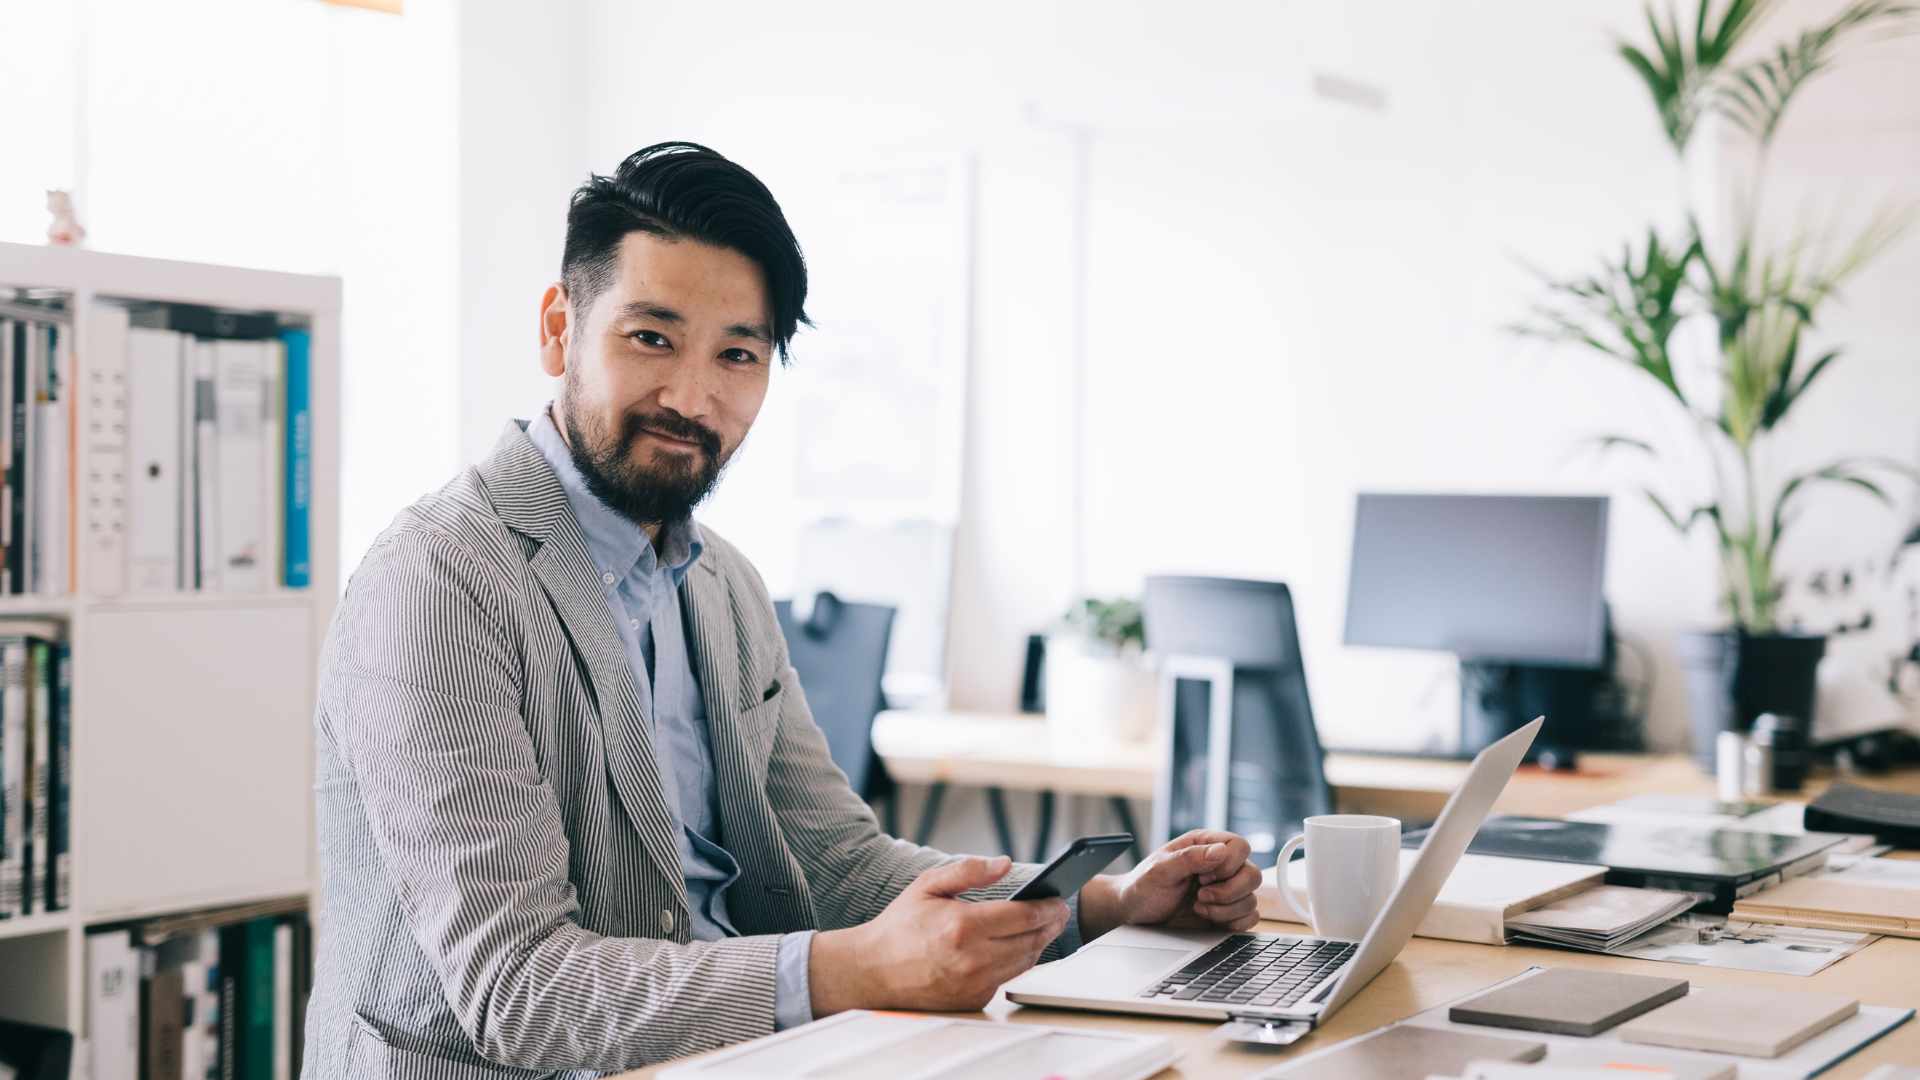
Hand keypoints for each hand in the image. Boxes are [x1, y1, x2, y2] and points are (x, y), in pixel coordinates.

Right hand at [809, 855, 1071, 1015]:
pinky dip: (1015, 962)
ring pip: (1025, 963)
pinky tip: (1015, 947)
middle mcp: (972, 959)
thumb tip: (1004, 863)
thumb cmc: (900, 926)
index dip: (1049, 907)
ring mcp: (974, 984)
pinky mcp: (973, 1000)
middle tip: (1058, 912)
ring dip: (1038, 944)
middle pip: (1033, 941)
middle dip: (1051, 924)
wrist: (872, 971)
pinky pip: (1007, 979)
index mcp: (963, 926)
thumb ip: (968, 870)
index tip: (1059, 899)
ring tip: (1042, 927)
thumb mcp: (927, 885)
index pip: (1025, 917)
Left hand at [1079, 830, 1261, 939]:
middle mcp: (1220, 866)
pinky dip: (1235, 922)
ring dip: (1226, 909)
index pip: (1240, 846)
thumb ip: (1189, 858)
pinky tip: (1212, 919)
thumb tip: (1221, 851)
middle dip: (1228, 891)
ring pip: (1252, 898)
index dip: (1227, 865)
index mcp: (1205, 845)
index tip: (1202, 877)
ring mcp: (1226, 890)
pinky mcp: (1227, 912)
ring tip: (1198, 908)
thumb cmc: (1142, 887)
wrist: (1134, 915)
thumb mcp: (1160, 870)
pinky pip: (1251, 917)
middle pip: (1253, 874)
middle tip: (1200, 896)